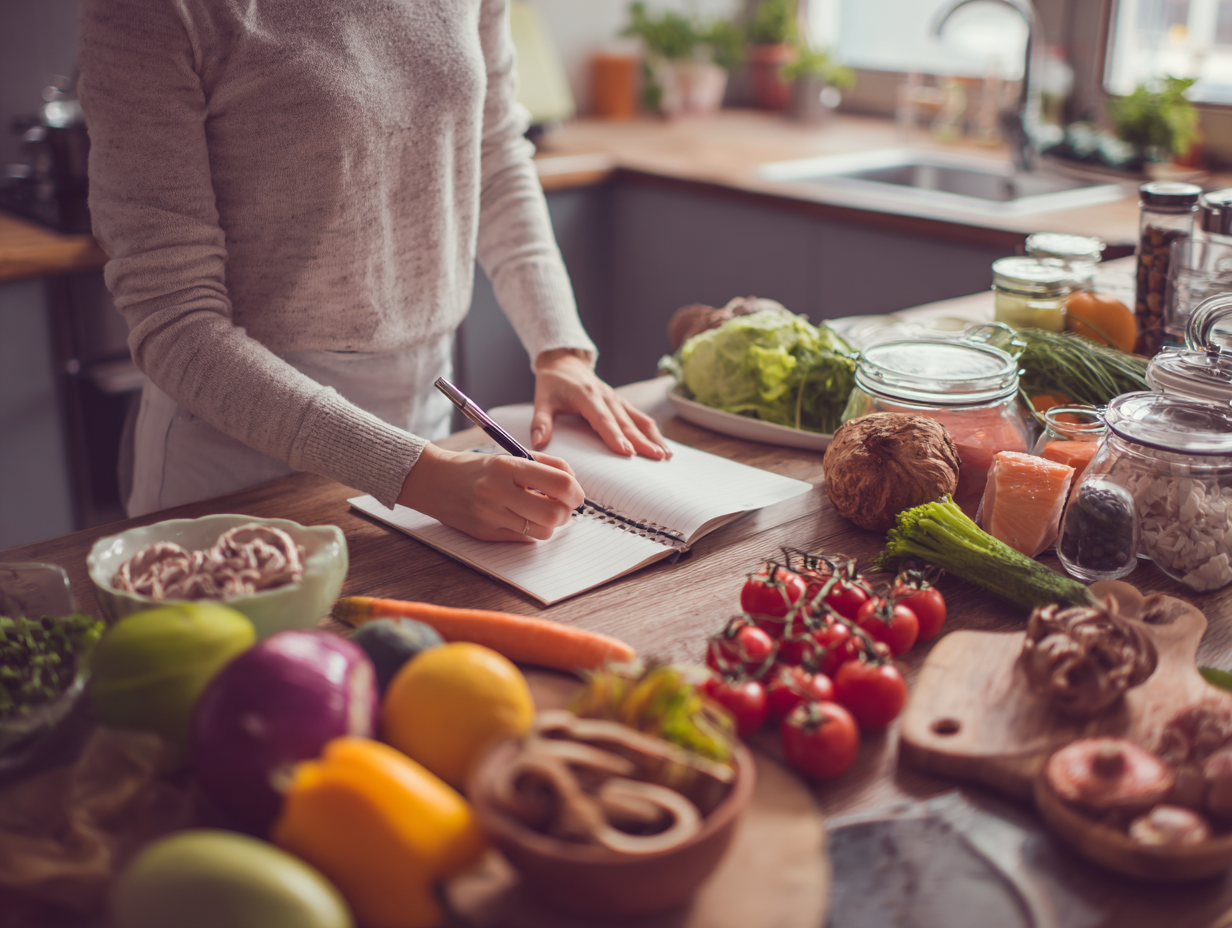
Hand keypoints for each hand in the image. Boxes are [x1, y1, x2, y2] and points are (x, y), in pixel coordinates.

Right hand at [397, 444, 583, 541]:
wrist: (434, 481)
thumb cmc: (476, 468)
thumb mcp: (508, 456)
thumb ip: (544, 465)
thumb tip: (573, 482)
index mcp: (508, 467)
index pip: (559, 483)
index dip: (575, 491)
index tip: (575, 492)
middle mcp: (499, 492)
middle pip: (555, 513)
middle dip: (567, 512)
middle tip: (563, 506)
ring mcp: (491, 516)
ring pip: (543, 531)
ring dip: (550, 524)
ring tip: (542, 512)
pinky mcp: (486, 533)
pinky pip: (524, 539)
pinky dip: (532, 531)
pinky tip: (523, 519)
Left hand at [531, 349, 670, 458]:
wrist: (565, 362)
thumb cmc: (553, 383)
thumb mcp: (542, 399)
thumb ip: (541, 421)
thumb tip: (538, 444)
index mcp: (587, 396)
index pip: (603, 419)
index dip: (615, 436)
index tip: (626, 451)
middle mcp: (606, 397)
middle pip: (626, 422)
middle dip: (642, 441)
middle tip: (656, 457)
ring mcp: (616, 399)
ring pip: (638, 420)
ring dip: (653, 437)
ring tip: (665, 455)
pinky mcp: (621, 403)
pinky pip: (640, 417)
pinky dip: (652, 432)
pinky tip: (662, 446)